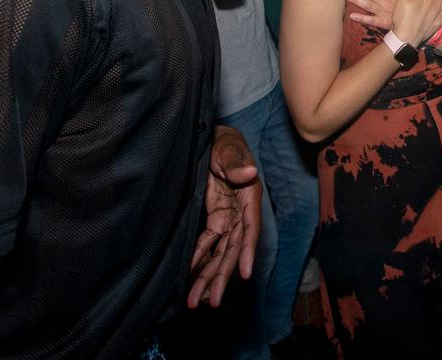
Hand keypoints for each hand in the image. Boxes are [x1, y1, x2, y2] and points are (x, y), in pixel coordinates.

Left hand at [187, 125, 261, 307]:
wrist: (211, 139)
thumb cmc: (225, 142)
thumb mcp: (229, 149)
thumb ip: (236, 163)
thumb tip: (249, 174)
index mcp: (249, 197)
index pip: (249, 229)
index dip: (246, 251)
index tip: (243, 274)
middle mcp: (240, 213)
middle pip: (233, 250)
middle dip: (222, 276)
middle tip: (212, 302)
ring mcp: (227, 218)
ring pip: (220, 253)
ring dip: (209, 276)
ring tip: (197, 301)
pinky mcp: (214, 218)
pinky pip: (207, 244)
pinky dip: (200, 261)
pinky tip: (191, 279)